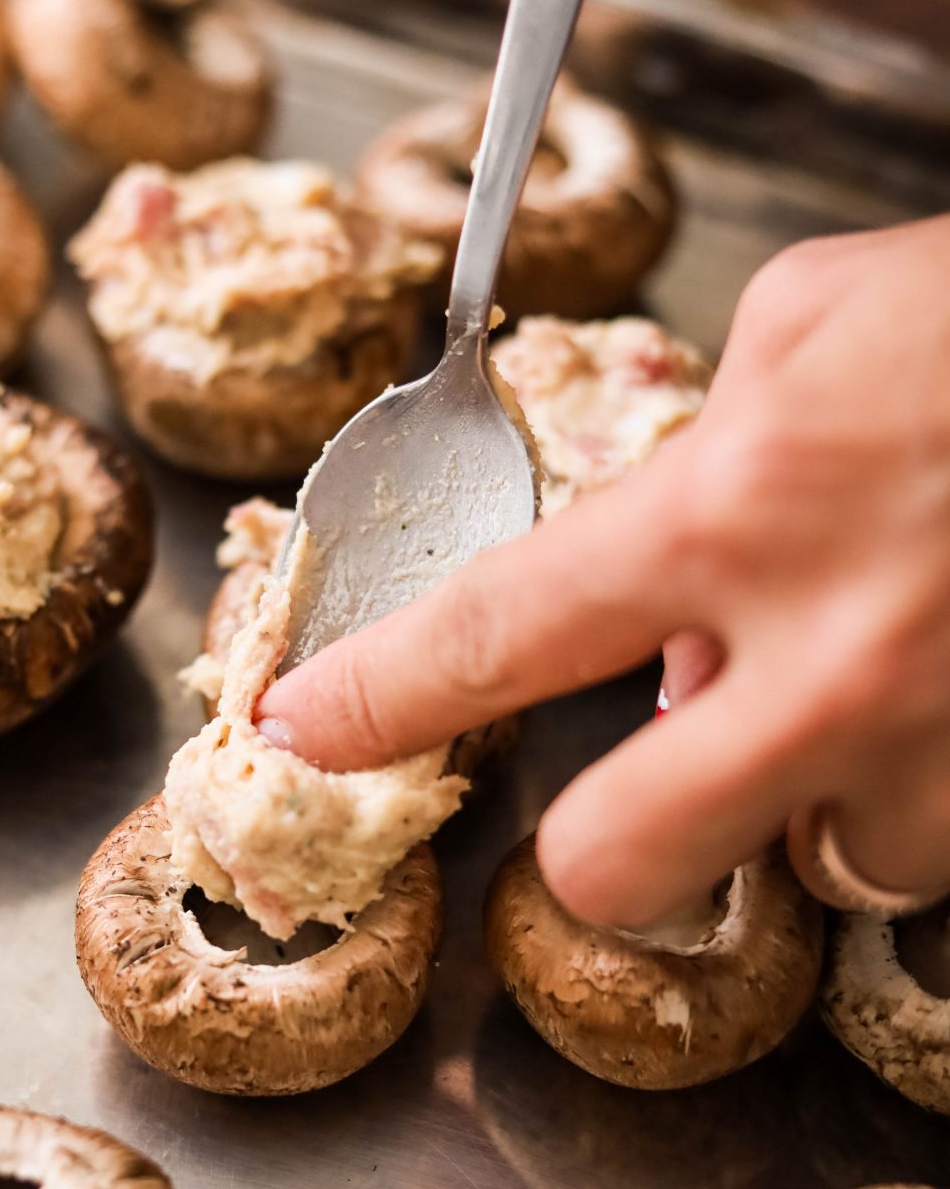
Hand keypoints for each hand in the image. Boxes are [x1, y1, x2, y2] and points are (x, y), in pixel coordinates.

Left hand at [259, 217, 949, 924]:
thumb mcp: (822, 322)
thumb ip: (710, 457)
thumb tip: (674, 604)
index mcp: (735, 513)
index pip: (490, 641)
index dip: (372, 702)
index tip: (304, 731)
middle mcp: (828, 663)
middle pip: (620, 864)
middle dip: (600, 846)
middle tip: (627, 792)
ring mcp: (944, 745)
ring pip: (820, 866)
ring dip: (807, 802)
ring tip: (857, 699)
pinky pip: (937, 841)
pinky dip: (919, 786)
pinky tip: (943, 689)